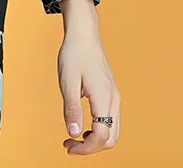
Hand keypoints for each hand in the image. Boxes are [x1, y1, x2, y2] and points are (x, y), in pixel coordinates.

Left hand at [57, 0, 120, 154]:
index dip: (86, 147)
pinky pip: (110, 121)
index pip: (102, 136)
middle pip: (111, 138)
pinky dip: (98, 130)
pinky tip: (82, 126)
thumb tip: (73, 133)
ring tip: (74, 138)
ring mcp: (114, 97)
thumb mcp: (68, 81)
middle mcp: (114, 100)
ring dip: (95, 140)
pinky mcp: (111, 94)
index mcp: (104, 98)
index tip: (68, 146)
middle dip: (91, 147)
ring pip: (113, 131)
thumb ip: (71, 108)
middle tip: (69, 145)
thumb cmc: (75, 54)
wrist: (84, 34)